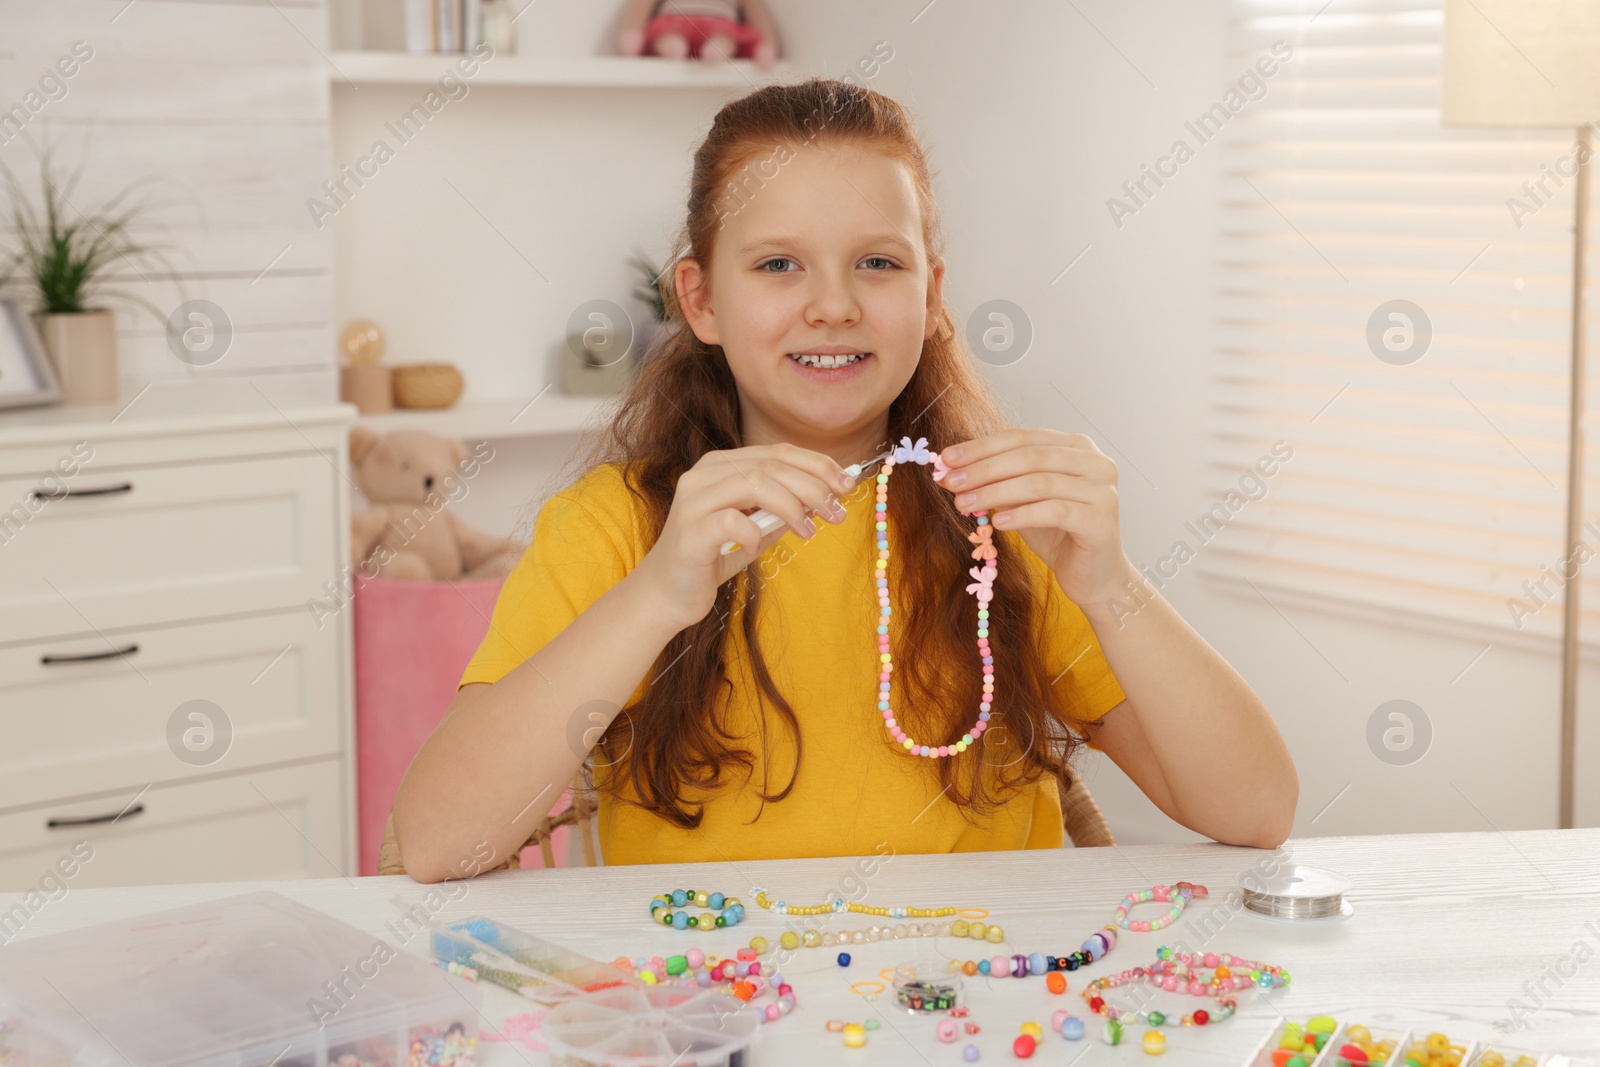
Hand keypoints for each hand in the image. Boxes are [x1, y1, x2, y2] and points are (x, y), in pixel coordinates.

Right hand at [632, 443, 855, 629]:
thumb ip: (782, 509)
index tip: (847, 484)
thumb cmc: (713, 557)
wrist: (668, 593)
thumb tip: (827, 497)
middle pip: (771, 465)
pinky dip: (754, 533)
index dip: (817, 464)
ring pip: (755, 483)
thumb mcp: (755, 527)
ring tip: (809, 531)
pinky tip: (757, 548)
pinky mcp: (689, 529)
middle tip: (838, 512)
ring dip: (792, 507)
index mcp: (721, 465)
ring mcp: (694, 499)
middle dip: (813, 487)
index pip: (777, 452)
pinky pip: (732, 521)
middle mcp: (704, 474)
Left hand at [936, 429, 1135, 606]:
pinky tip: (997, 523)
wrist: (1093, 576)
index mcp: (1076, 446)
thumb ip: (995, 483)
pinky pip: (1054, 511)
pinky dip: (1021, 515)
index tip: (946, 458)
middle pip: (1029, 456)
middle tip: (950, 482)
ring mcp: (1102, 489)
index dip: (982, 447)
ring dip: (995, 492)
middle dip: (984, 468)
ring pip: (1039, 482)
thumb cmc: (1056, 535)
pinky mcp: (1101, 519)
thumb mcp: (1020, 503)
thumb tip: (949, 471)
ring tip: (964, 504)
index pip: (1022, 437)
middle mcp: (1095, 462)